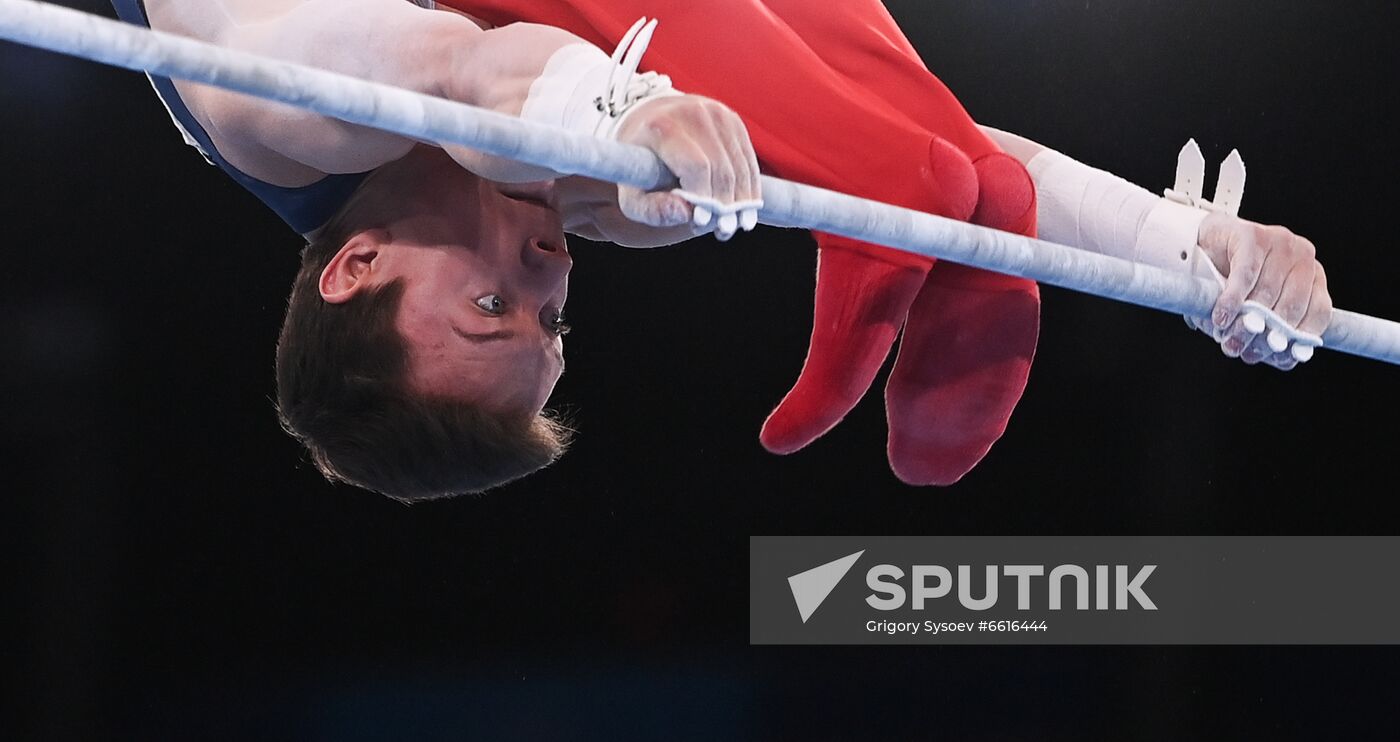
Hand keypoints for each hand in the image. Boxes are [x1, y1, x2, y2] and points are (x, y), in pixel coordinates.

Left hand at [612, 95, 761, 240]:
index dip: (704, 197)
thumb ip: (652, 209)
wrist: (646, 122)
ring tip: (736, 225)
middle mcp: (692, 113)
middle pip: (721, 168)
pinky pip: (747, 158)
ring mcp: (715, 112)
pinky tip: (744, 207)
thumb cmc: (638, 166)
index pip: (696, 166)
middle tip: (723, 231)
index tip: (703, 223)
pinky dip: (749, 185)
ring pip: (740, 165)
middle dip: (725, 205)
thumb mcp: (631, 193)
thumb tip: (686, 214)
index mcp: (662, 126)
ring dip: (743, 199)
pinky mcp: (731, 119)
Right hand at [1192, 212, 1332, 369]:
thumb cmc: (1230, 281)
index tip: (1279, 355)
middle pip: (1292, 304)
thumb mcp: (1254, 309)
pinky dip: (1232, 301)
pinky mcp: (1252, 236)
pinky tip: (1221, 317)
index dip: (1299, 337)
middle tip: (1245, 352)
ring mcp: (1280, 242)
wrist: (1202, 245)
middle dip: (1268, 333)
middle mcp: (1303, 256)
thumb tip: (1284, 360)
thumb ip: (1269, 332)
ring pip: (1267, 292)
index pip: (1318, 311)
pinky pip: (1245, 276)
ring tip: (1229, 338)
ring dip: (1246, 321)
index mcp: (1312, 275)